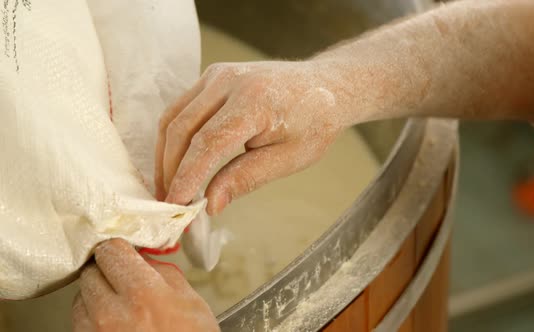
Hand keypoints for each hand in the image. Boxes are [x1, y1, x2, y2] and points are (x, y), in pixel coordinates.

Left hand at [72, 239, 219, 331]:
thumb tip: (144, 259)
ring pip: (80, 297)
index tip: (124, 251)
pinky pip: (80, 322)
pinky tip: (114, 322)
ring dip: (96, 295)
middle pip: (91, 271)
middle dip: (107, 271)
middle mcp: (113, 313)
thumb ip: (164, 273)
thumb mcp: (192, 301)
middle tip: (123, 278)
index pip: (111, 251)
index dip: (119, 248)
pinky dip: (92, 317)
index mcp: (144, 294)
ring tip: (119, 304)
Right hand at [155, 61, 353, 214]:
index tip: (175, 205)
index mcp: (255, 101)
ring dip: (165, 155)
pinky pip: (181, 108)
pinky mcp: (213, 76)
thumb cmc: (313, 123)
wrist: (326, 87)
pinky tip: (176, 163)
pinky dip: (174, 138)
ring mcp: (218, 74)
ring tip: (167, 188)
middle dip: (169, 170)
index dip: (186, 176)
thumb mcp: (289, 158)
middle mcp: (230, 81)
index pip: (208, 142)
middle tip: (168, 204)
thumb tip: (211, 204)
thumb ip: (246, 178)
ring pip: (174, 117)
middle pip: (181, 128)